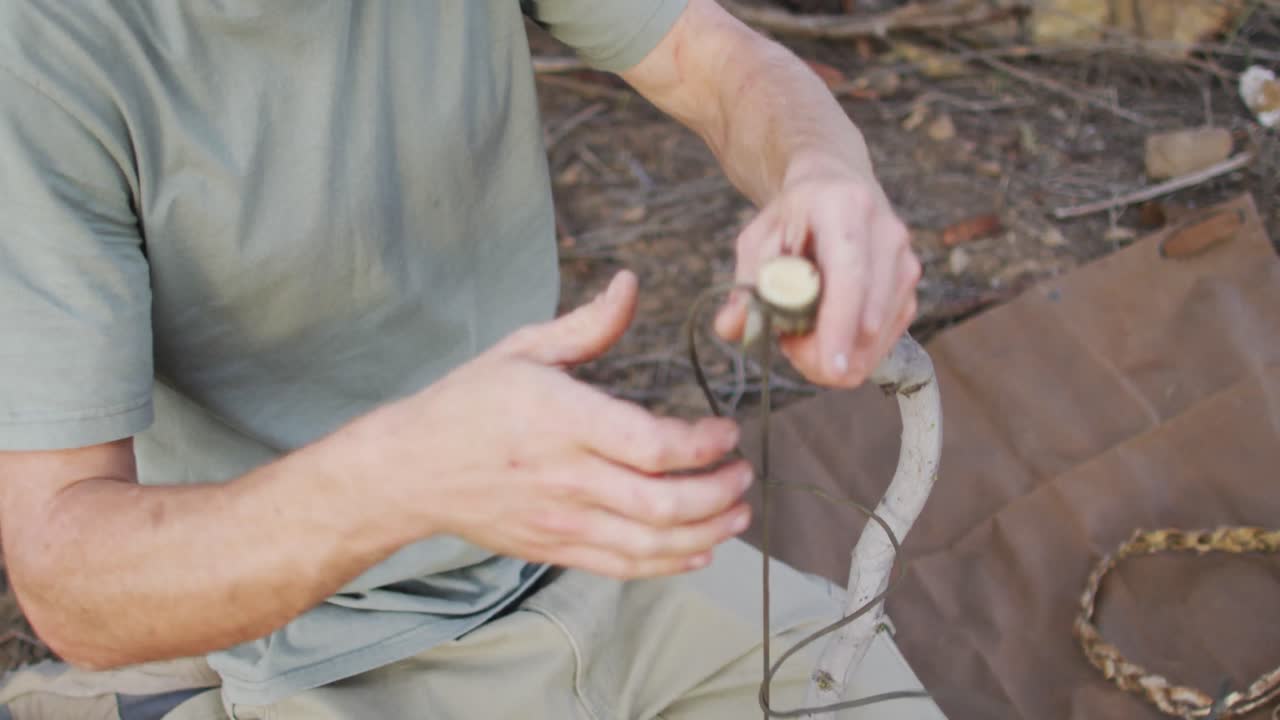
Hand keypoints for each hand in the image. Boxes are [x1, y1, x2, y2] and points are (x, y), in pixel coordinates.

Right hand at [364, 271, 750, 578]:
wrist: (412, 469)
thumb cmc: (470, 403)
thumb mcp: (525, 349)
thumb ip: (589, 324)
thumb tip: (631, 284)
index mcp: (562, 419)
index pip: (651, 446)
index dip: (703, 445)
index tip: (726, 432)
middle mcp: (566, 476)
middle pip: (662, 503)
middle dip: (718, 493)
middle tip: (744, 473)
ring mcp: (561, 520)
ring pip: (651, 543)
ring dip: (707, 532)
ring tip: (737, 512)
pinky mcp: (555, 548)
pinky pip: (624, 566)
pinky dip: (670, 563)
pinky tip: (700, 549)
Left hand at [715, 161, 920, 387]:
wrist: (836, 187)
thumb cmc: (792, 217)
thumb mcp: (758, 241)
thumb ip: (746, 287)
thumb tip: (728, 328)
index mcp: (845, 208)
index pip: (849, 276)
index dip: (840, 325)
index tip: (831, 369)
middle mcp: (888, 234)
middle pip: (867, 317)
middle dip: (823, 352)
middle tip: (785, 341)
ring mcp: (906, 264)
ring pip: (875, 340)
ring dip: (834, 352)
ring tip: (803, 326)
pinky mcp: (910, 292)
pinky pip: (881, 345)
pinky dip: (848, 351)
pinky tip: (825, 329)